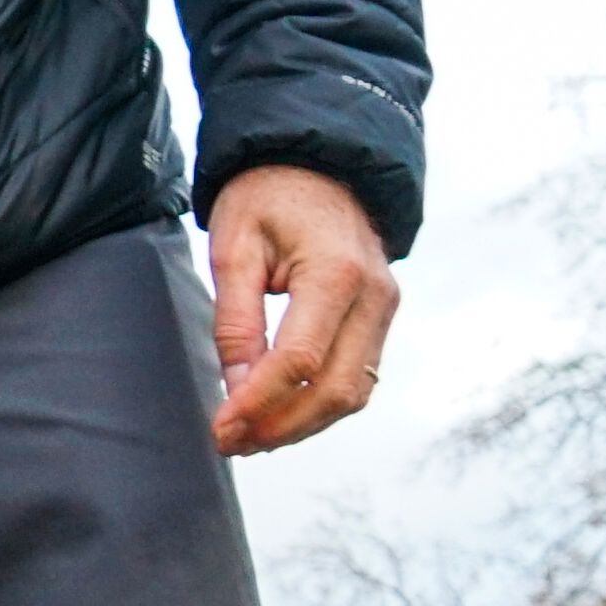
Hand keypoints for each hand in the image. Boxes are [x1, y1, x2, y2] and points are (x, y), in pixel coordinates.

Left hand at [205, 166, 396, 456]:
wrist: (319, 162)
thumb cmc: (269, 195)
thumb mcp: (234, 246)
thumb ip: (236, 320)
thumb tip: (236, 387)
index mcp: (336, 272)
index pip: (300, 361)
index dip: (258, 403)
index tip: (221, 427)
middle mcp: (374, 296)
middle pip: (335, 390)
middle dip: (280, 427)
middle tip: (230, 442)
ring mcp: (385, 309)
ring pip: (353, 394)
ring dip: (301, 425)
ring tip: (249, 437)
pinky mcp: (381, 318)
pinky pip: (357, 378)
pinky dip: (319, 405)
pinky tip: (279, 414)